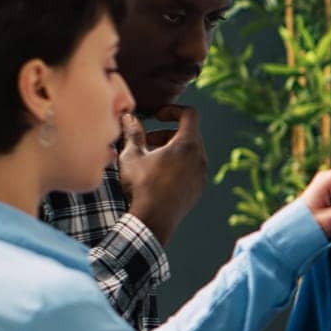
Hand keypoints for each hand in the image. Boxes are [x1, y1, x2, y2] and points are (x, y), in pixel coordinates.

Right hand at [119, 106, 207, 244]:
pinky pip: (192, 168)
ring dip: (172, 149)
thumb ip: (133, 133)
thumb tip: (128, 116)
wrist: (153, 220)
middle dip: (168, 132)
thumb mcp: (132, 156)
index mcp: (187, 145)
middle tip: (148, 140)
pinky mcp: (198, 188)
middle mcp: (200, 158)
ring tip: (151, 158)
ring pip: (191, 152)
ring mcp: (202, 174)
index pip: (190, 114)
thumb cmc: (142, 186)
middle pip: (189, 133)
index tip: (157, 116)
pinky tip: (159, 175)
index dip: (173, 110)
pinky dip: (178, 164)